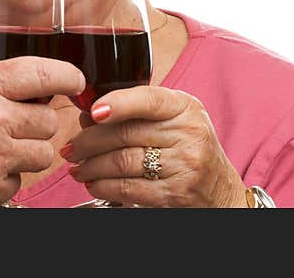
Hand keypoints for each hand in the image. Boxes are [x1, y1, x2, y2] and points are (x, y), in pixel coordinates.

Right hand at [0, 48, 84, 206]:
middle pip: (49, 119)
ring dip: (29, 148)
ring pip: (43, 153)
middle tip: (16, 119)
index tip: (74, 80)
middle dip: (37, 118)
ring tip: (1, 144)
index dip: (68, 76)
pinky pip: (21, 180)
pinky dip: (9, 175)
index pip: (43, 74)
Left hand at [63, 86, 246, 206]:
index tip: (93, 112)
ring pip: (123, 162)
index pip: (147, 100)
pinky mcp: (176, 193)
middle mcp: (188, 133)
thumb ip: (135, 112)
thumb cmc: (189, 148)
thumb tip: (88, 115)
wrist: (222, 192)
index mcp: (184, 107)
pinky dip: (104, 186)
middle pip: (125, 133)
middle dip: (88, 142)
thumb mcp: (172, 119)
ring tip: (78, 167)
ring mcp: (185, 165)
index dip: (117, 104)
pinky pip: (129, 188)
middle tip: (71, 148)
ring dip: (91, 166)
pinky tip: (94, 183)